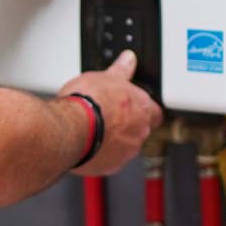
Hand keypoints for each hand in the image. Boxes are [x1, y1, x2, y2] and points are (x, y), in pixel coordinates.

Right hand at [59, 51, 163, 175]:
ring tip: (93, 130)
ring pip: (124, 147)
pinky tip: (87, 143)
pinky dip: (99, 153)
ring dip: (113, 140)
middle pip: (139, 130)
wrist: (70, 128)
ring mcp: (125, 152)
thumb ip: (121, 70)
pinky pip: (107, 160)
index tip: (130, 106)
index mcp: (143, 109)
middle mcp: (139, 133)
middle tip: (107, 116)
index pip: (155, 112)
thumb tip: (128, 59)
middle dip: (125, 125)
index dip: (142, 109)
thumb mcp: (105, 76)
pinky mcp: (108, 166)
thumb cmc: (89, 103)